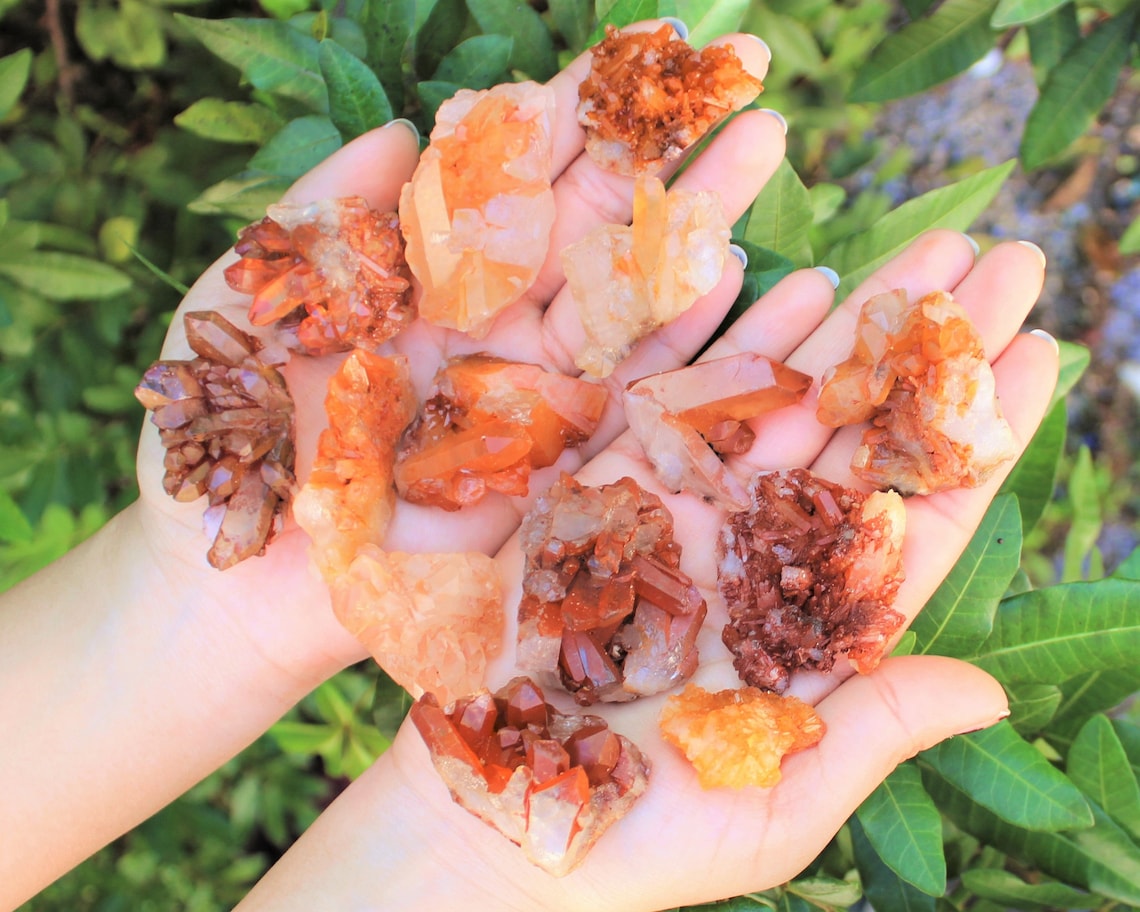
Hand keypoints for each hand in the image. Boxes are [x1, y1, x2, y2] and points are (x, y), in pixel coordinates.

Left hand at [133, 26, 778, 684]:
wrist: (236, 591)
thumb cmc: (223, 452)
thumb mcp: (253, 308)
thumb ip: (323, 215)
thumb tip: (405, 126)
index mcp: (426, 280)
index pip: (512, 175)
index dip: (573, 110)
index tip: (641, 45)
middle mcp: (494, 329)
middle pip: (595, 221)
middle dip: (667, 144)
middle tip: (744, 64)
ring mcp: (538, 400)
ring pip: (638, 297)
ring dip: (706, 221)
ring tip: (771, 139)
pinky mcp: (564, 476)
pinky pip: (649, 404)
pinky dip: (709, 345)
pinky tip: (764, 278)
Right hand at [235, 232, 1058, 910]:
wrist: (486, 818)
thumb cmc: (629, 837)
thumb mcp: (769, 803)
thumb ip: (869, 731)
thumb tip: (991, 690)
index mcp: (810, 624)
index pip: (919, 515)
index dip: (980, 438)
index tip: (1041, 351)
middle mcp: (757, 554)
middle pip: (864, 435)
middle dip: (932, 351)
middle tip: (1005, 260)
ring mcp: (681, 512)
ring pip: (786, 399)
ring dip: (856, 323)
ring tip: (928, 250)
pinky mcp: (601, 490)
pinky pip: (677, 399)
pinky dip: (732, 340)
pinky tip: (793, 280)